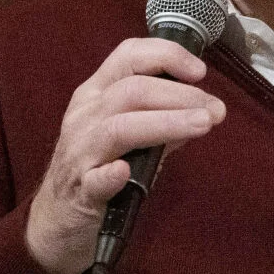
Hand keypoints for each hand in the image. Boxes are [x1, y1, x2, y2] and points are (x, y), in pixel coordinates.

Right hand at [26, 37, 225, 273]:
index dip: (166, 55)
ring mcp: (80, 152)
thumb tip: (203, 109)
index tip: (200, 71)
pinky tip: (128, 172)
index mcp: (96, 94)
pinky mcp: (81, 191)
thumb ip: (161, 119)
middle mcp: (86, 116)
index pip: (129, 56)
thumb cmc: (96, 166)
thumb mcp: (126, 133)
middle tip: (215, 110)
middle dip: (180, 96)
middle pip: (132, 91)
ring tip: (202, 125)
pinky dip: (112, 175)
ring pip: (119, 128)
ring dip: (166, 123)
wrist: (58, 217)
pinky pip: (94, 180)